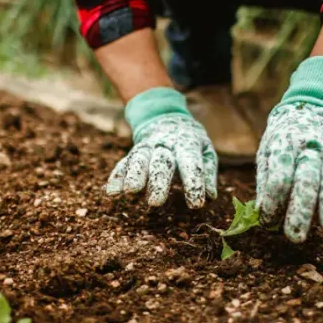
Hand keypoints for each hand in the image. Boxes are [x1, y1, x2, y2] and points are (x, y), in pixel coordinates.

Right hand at [106, 87, 217, 207]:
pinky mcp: (133, 152)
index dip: (194, 183)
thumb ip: (207, 172)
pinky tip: (112, 191)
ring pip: (139, 160)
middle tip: (155, 202)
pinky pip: (124, 163)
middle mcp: (165, 145)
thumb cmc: (190, 142)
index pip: (191, 163)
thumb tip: (211, 196)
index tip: (196, 204)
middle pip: (161, 162)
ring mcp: (147, 148)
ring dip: (133, 175)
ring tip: (130, 191)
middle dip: (157, 182)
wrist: (165, 118)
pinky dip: (117, 176)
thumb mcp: (205, 150)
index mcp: (187, 144)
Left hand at [256, 57, 322, 241]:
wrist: (308, 110)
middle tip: (295, 237)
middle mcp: (309, 148)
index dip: (273, 200)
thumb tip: (262, 213)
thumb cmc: (283, 142)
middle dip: (301, 210)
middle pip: (307, 180)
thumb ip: (266, 181)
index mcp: (284, 145)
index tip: (268, 222)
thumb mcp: (267, 153)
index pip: (279, 175)